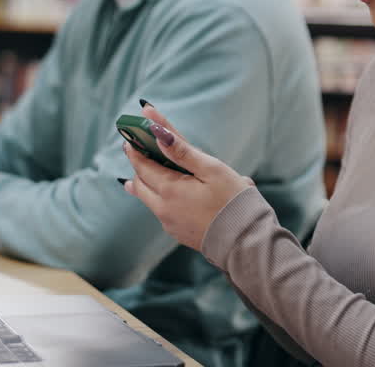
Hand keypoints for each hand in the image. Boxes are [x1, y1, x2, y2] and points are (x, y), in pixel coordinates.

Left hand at [123, 106, 253, 251]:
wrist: (245, 240)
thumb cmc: (232, 200)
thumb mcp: (211, 169)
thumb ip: (182, 151)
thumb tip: (157, 135)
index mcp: (170, 190)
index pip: (143, 166)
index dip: (135, 151)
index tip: (129, 139)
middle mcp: (163, 209)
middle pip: (140, 185)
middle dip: (138, 168)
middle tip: (137, 153)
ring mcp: (170, 224)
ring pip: (149, 200)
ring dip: (147, 185)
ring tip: (144, 174)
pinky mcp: (179, 233)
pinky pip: (162, 212)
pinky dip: (160, 200)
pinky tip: (169, 196)